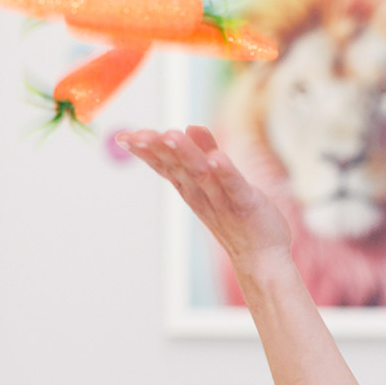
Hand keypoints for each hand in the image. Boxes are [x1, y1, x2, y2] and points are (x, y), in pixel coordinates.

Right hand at [120, 126, 290, 273]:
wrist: (263, 257)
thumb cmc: (238, 218)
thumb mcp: (216, 180)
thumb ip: (204, 152)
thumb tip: (190, 127)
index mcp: (191, 187)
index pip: (165, 165)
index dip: (145, 151)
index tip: (123, 137)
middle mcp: (201, 193)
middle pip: (177, 167)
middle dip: (158, 149)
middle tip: (138, 135)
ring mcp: (222, 200)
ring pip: (200, 173)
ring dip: (185, 154)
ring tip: (171, 136)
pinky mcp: (246, 205)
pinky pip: (234, 186)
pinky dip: (225, 172)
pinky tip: (216, 158)